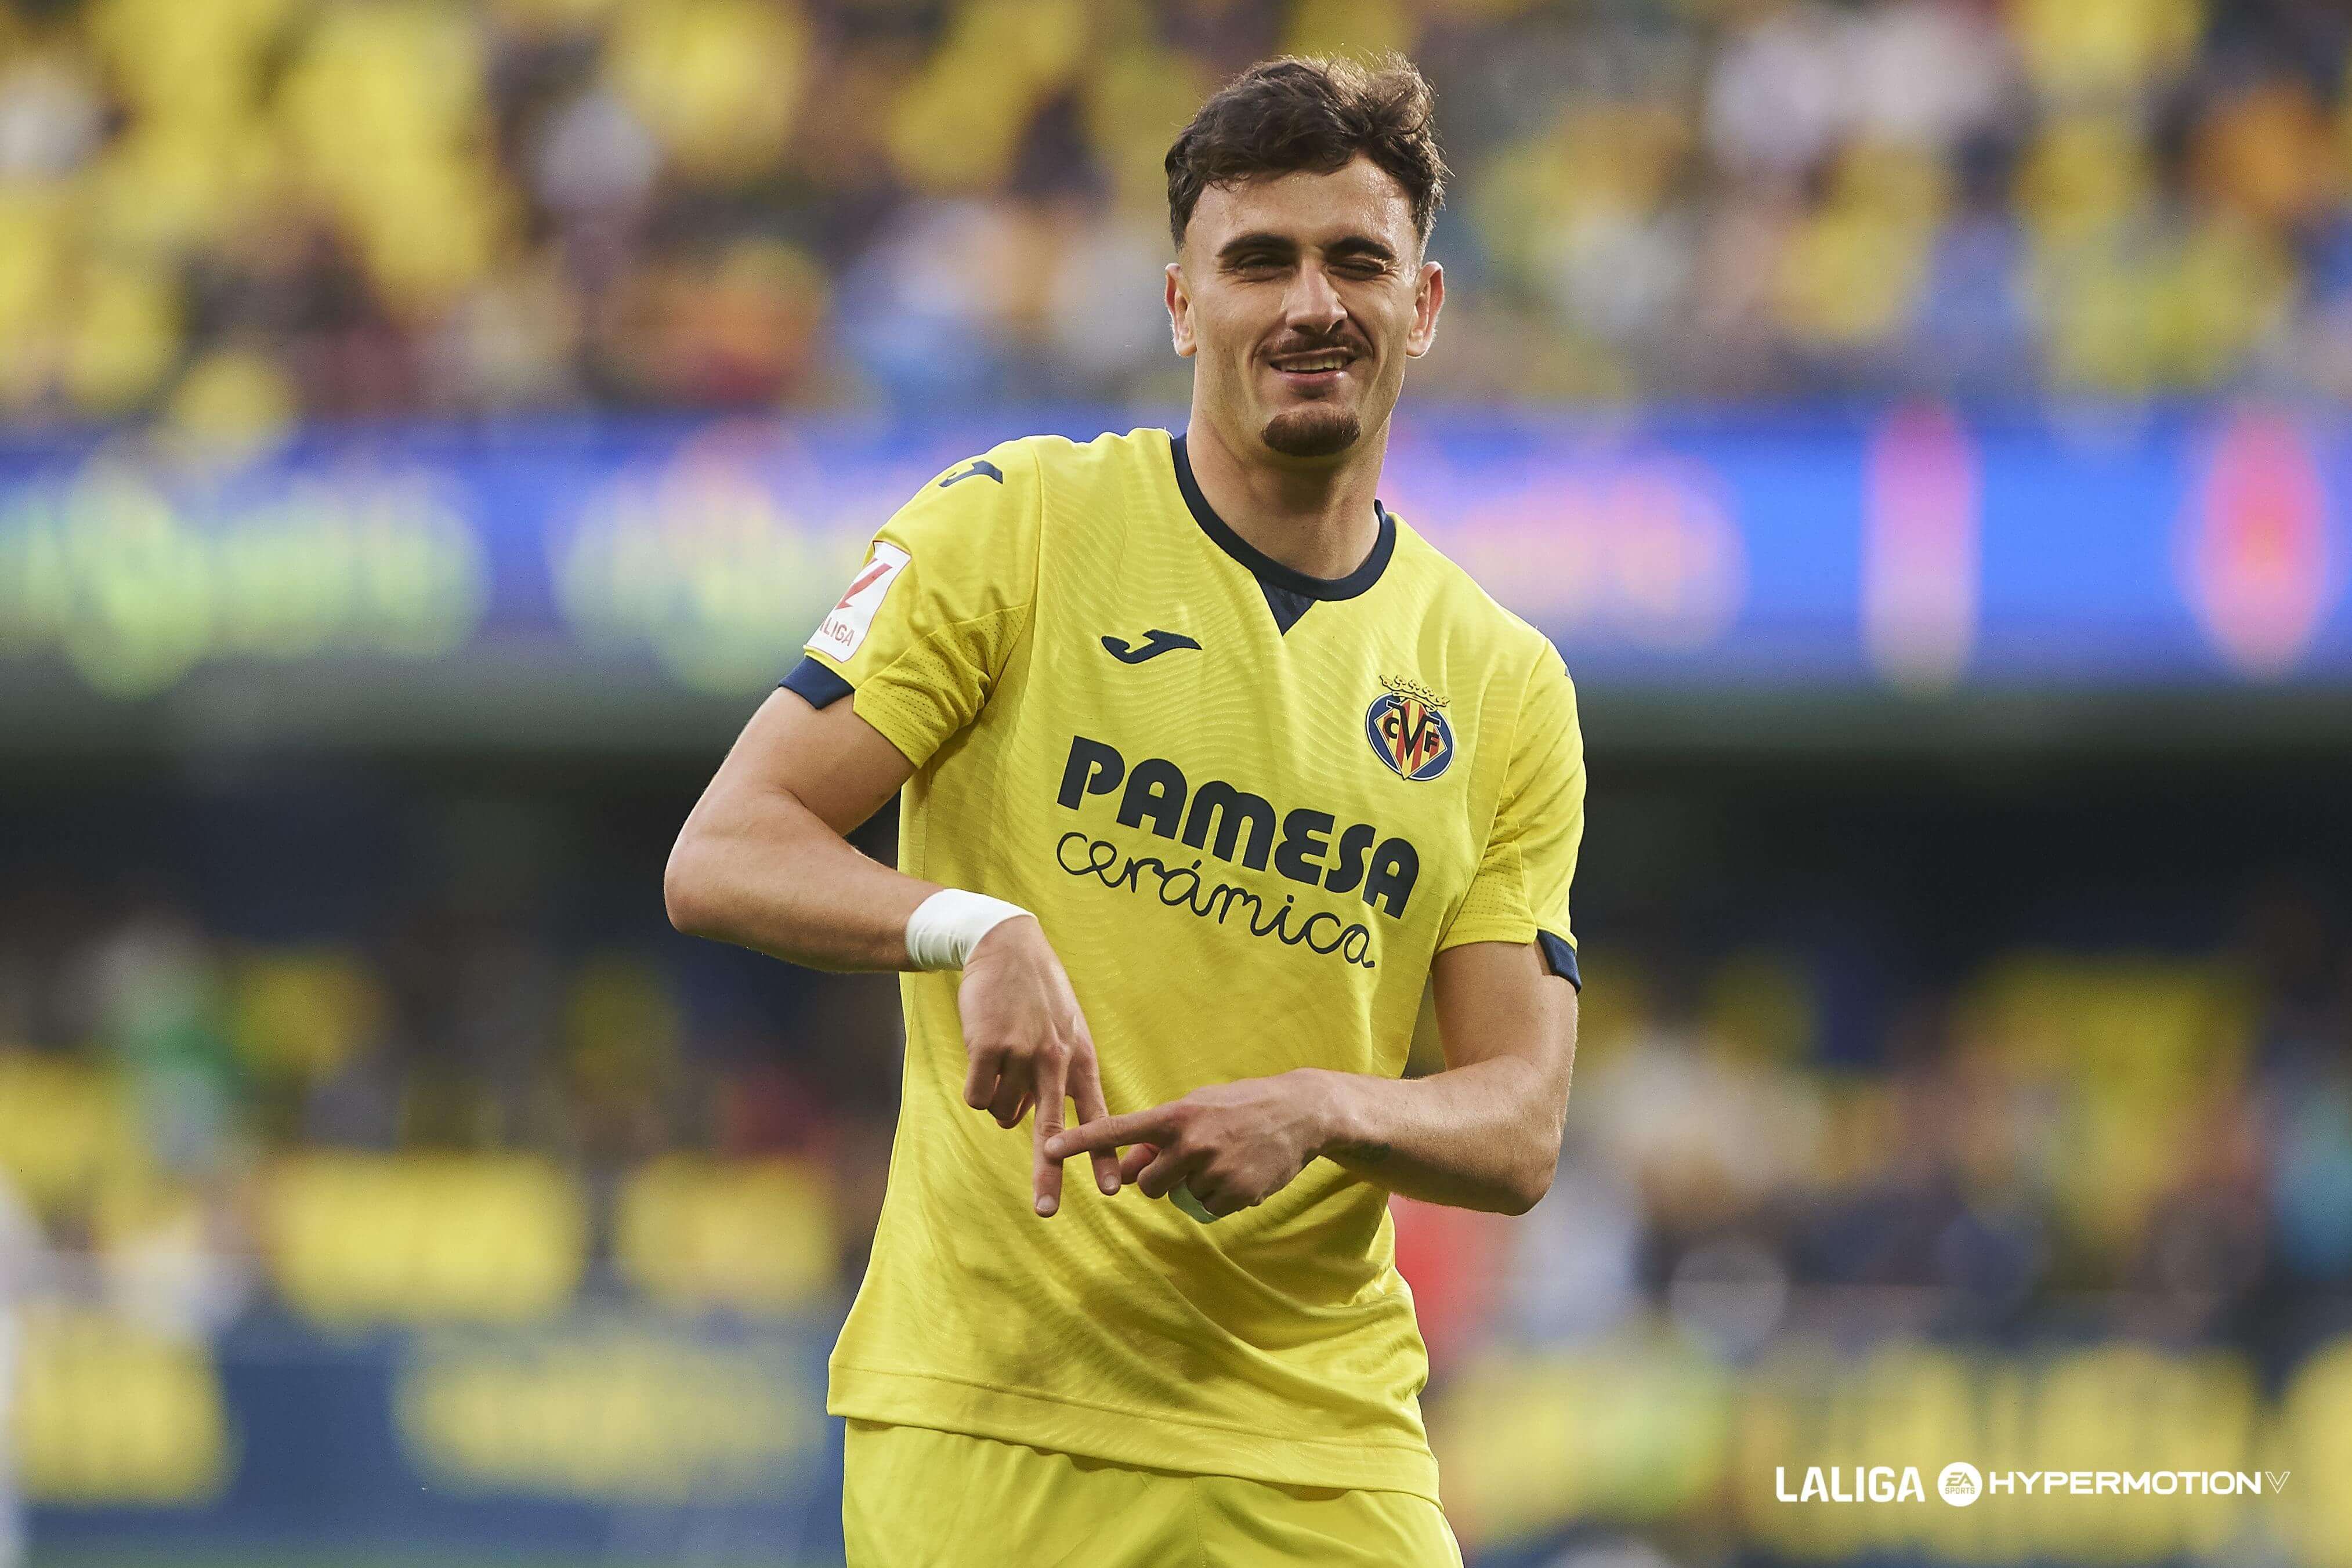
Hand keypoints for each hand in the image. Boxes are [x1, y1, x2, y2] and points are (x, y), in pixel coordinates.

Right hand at [956, 916, 1119, 1215]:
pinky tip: (981, 1055)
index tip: (1113, 1191)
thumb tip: (1028, 1125)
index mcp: (1079, 1060)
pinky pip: (977, 1098)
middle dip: (1049, 1172)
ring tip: (1002, 1058)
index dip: (1105, 1156)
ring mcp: (1022, 1055)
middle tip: (1047, 1211)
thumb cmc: (1036, 996)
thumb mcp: (1064, 1032)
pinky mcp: (988, 1048)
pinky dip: (975, 1087)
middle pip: (1053, 1131)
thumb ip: (1059, 1078)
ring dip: (998, 1098)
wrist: (1005, 946)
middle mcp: (1055, 1061)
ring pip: (1003, 1114)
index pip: (1098, 1117)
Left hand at [1043, 1071, 1337, 1218]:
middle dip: (1159, 1178)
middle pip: (1148, 1183)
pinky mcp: (1237, 1193)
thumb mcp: (1196, 1108)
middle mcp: (1192, 1142)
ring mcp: (1215, 1169)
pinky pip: (1208, 1208)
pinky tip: (1238, 1173)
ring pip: (1178, 1197)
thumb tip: (1129, 1168)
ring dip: (1190, 1186)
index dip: (1082, 1141)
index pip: (1119, 1129)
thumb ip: (1159, 1136)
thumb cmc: (1239, 1105)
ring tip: (1220, 1160)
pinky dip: (1217, 1197)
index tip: (1049, 1149)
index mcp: (1177, 1115)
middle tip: (1186, 1160)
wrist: (1299, 1113)